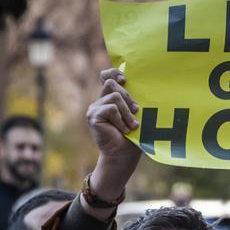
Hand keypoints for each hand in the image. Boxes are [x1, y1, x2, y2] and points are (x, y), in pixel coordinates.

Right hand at [86, 69, 141, 204]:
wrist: (124, 156)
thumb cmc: (134, 137)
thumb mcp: (136, 115)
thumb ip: (131, 100)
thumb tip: (136, 83)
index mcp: (109, 99)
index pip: (106, 76)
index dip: (113, 73)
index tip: (125, 79)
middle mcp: (100, 102)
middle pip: (113, 84)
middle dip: (128, 98)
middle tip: (136, 112)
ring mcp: (94, 108)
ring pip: (115, 96)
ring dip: (127, 112)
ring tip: (131, 126)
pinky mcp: (93, 116)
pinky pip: (111, 108)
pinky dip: (121, 120)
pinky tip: (122, 130)